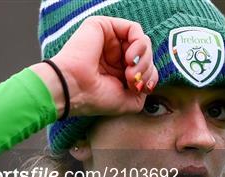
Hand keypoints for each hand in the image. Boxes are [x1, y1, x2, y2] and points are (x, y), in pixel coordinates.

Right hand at [33, 16, 158, 117]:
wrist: (74, 90)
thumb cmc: (96, 98)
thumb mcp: (130, 101)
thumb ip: (144, 88)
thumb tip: (150, 79)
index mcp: (118, 70)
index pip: (147, 68)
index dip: (150, 78)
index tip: (139, 89)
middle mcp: (115, 54)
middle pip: (147, 55)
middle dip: (146, 70)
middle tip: (132, 81)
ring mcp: (110, 40)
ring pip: (143, 42)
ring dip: (143, 60)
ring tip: (129, 71)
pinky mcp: (104, 26)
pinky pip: (135, 29)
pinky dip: (139, 44)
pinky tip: (129, 58)